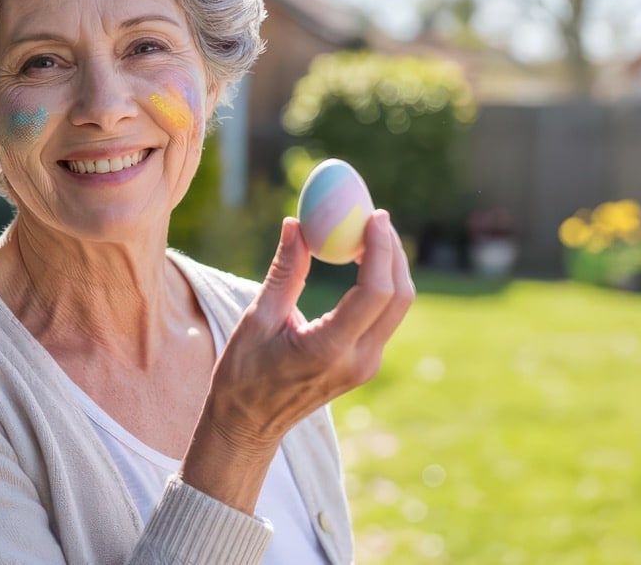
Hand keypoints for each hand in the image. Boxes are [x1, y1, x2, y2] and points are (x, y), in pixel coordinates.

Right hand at [180, 210, 413, 511]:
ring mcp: (366, 366)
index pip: (375, 292)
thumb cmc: (243, 375)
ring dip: (390, 268)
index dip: (381, 249)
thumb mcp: (257, 319)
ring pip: (396, 308)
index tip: (373, 214)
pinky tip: (361, 264)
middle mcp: (358, 360)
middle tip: (374, 217)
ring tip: (367, 235)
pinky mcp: (364, 365)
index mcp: (329, 349)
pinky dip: (380, 286)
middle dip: (393, 252)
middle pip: (398, 297)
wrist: (249, 426)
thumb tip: (296, 223)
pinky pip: (384, 318)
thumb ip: (284, 272)